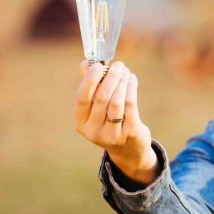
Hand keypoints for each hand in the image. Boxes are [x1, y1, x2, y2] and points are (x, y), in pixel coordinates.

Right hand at [74, 60, 158, 183]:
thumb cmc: (108, 121)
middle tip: (118, 65)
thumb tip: (85, 64)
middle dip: (111, 77)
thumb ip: (90, 86)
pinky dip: (131, 88)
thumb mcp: (96, 108)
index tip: (98, 65)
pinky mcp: (130, 132)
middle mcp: (94, 131)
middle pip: (101, 98)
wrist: (128, 149)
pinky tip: (132, 79)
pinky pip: (130, 105)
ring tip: (125, 71)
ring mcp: (112, 134)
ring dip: (122, 82)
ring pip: (116, 101)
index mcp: (81, 123)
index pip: (82, 99)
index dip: (90, 80)